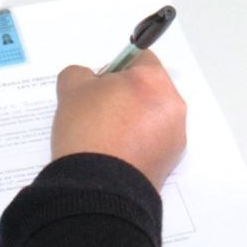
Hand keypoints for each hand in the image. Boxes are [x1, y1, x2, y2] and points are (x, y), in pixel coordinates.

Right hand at [51, 49, 186, 189]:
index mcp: (153, 80)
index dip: (117, 68)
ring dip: (133, 120)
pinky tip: (115, 154)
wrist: (98, 189)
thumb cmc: (87, 130)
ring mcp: (175, 136)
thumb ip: (81, 73)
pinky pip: (154, 142)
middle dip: (126, 96)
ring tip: (105, 138)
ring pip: (152, 116)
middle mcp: (172, 105)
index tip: (99, 86)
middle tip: (98, 112)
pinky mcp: (171, 162)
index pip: (140, 58)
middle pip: (149, 88)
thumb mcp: (71, 88)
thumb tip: (90, 80)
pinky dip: (138, 144)